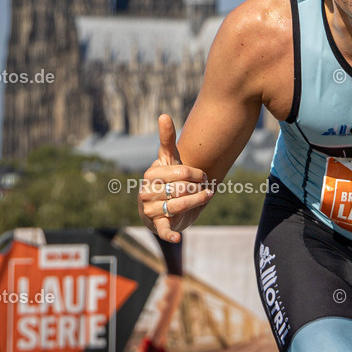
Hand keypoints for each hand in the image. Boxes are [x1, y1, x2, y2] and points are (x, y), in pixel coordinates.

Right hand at [139, 114, 213, 241]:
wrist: (164, 204)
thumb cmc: (169, 178)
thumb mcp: (169, 159)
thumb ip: (167, 139)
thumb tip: (164, 114)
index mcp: (151, 175)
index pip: (181, 172)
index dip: (196, 174)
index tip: (203, 175)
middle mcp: (147, 192)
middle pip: (181, 189)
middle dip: (197, 188)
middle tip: (205, 187)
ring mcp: (150, 210)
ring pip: (179, 205)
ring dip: (196, 202)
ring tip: (205, 197)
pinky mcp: (157, 225)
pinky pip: (163, 230)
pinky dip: (170, 234)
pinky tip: (178, 237)